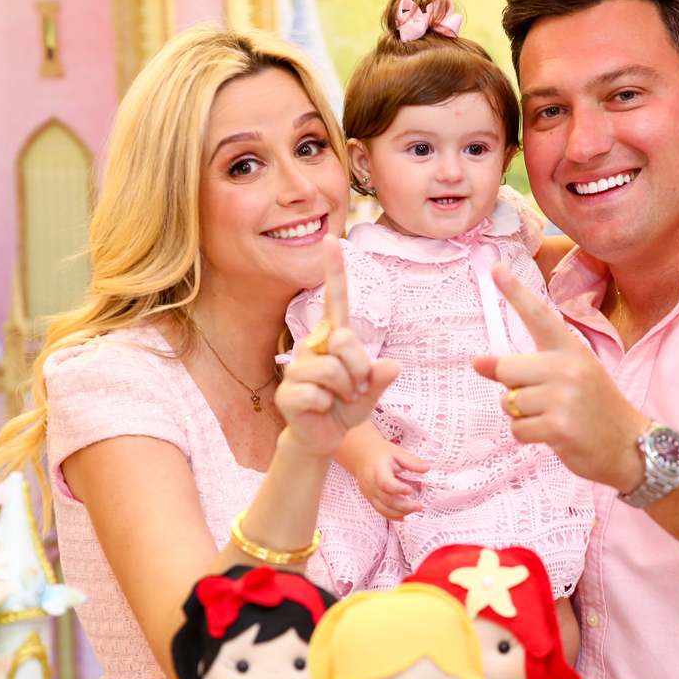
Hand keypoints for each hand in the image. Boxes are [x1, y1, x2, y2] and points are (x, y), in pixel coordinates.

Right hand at [276, 235, 399, 457]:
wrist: (321, 438)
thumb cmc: (345, 408)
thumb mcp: (371, 393)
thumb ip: (381, 379)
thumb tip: (391, 366)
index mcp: (333, 338)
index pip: (336, 300)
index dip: (334, 271)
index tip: (332, 239)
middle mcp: (313, 346)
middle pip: (345, 340)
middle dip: (359, 370)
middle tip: (353, 389)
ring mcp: (296, 368)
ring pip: (333, 370)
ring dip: (345, 392)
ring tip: (337, 400)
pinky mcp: (287, 392)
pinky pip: (317, 394)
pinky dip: (327, 407)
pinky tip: (320, 411)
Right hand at [347, 434, 428, 519]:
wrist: (361, 455)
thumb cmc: (380, 453)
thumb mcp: (397, 452)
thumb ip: (411, 461)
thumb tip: (427, 468)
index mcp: (377, 469)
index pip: (384, 482)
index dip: (397, 488)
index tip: (410, 490)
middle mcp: (371, 483)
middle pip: (386, 499)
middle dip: (404, 505)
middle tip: (419, 506)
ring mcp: (369, 492)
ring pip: (383, 508)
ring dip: (399, 512)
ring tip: (414, 510)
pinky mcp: (370, 498)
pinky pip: (379, 510)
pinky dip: (391, 516)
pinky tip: (402, 517)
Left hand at [472, 263, 648, 492]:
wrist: (630, 447)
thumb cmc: (595, 409)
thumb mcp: (570, 377)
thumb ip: (527, 367)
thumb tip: (478, 362)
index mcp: (572, 349)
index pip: (539, 315)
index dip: (515, 292)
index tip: (495, 268)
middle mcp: (568, 368)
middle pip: (507, 369)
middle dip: (512, 387)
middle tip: (541, 400)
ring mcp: (564, 397)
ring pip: (509, 402)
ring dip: (522, 415)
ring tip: (553, 417)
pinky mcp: (558, 426)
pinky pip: (517, 428)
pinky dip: (528, 435)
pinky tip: (553, 434)